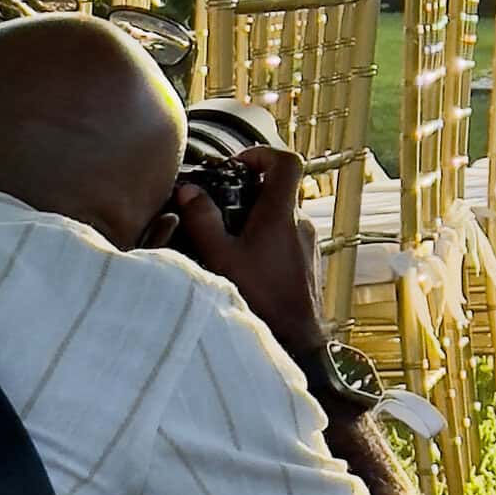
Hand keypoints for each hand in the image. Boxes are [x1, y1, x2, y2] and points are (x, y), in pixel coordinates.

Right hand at [162, 144, 324, 360]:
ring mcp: (307, 244)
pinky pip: (286, 238)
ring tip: (227, 238)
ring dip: (255, 218)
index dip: (262, 154)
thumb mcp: (220, 257)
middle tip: (220, 205)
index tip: (237, 165)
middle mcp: (300, 224)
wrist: (297, 340)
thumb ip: (202, 220)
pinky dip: (265, 239)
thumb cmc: (261, 298)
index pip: (286, 161)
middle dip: (248, 191)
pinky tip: (244, 262)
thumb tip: (188, 191)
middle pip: (279, 188)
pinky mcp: (307, 263)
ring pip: (281, 215)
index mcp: (281, 214)